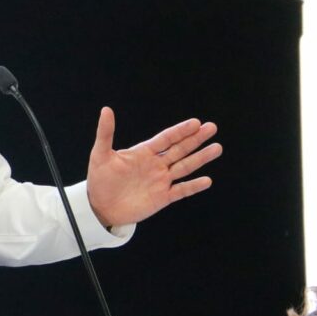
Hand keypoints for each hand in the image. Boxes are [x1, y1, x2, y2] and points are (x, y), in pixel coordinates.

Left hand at [86, 107, 221, 227]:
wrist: (100, 206)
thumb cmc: (99, 179)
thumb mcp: (101, 154)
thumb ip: (106, 132)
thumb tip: (106, 109)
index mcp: (143, 153)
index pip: (166, 138)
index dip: (180, 130)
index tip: (195, 122)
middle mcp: (155, 165)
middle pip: (180, 149)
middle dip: (196, 139)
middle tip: (212, 127)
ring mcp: (161, 181)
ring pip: (185, 167)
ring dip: (200, 158)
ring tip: (217, 148)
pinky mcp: (162, 197)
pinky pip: (181, 191)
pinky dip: (194, 186)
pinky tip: (207, 180)